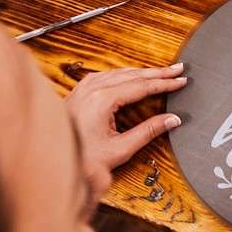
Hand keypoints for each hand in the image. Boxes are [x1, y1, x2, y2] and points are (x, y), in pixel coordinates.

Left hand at [63, 64, 185, 199]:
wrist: (51, 162)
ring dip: (142, 72)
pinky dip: (124, 74)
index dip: (165, 83)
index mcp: (102, 100)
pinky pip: (106, 75)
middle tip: (178, 69)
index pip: (142, 86)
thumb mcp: (120, 149)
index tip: (181, 80)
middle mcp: (92, 89)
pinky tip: (131, 75)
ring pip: (119, 72)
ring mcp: (83, 88)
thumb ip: (149, 132)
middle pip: (133, 74)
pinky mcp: (79, 92)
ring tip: (160, 72)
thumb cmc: (81, 159)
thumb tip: (172, 120)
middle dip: (158, 72)